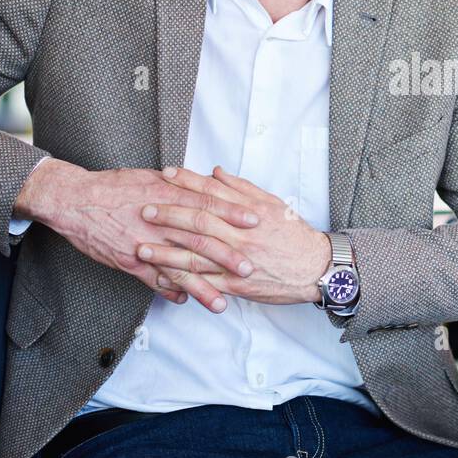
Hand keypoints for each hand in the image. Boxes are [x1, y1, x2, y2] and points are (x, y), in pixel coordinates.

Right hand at [13, 159, 259, 311]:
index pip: (207, 204)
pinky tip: (184, 301)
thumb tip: (210, 185)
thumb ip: (181, 186)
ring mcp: (143, 244)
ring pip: (177, 269)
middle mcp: (159, 222)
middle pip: (198, 240)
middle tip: (250, 269)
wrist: (74, 199)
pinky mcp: (128, 261)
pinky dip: (168, 292)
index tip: (256, 221)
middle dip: (226, 257)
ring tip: (222, 303)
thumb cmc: (115, 186)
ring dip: (201, 288)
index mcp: (167, 196)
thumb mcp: (151, 178)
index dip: (233, 213)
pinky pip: (151, 280)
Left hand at [136, 166, 330, 305]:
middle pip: (198, 222)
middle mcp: (241, 234)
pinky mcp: (237, 285)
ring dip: (165, 252)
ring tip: (142, 248)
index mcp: (249, 212)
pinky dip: (182, 281)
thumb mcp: (272, 204)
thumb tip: (216, 172)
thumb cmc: (294, 235)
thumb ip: (241, 188)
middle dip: (168, 215)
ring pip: (196, 255)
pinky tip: (163, 278)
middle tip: (144, 210)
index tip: (165, 174)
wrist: (315, 268)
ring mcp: (237, 261)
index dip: (187, 182)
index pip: (212, 193)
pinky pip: (205, 283)